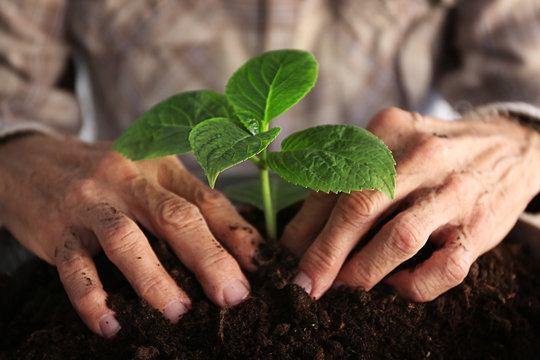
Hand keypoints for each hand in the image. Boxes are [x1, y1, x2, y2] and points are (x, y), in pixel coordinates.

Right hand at [0, 134, 262, 336]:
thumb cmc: (107, 174)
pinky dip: (93, 300)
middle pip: (175, 217)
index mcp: (159, 166)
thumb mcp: (150, 174)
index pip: (207, 199)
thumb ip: (188, 200)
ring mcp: (90, 204)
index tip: (260, 266)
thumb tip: (240, 241)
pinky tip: (112, 326)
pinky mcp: (57, 231)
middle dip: (209, 259)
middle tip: (232, 296)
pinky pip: (74, 268)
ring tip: (179, 313)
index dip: (237, 234)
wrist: (32, 161)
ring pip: (127, 241)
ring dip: (156, 280)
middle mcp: (127, 180)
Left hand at [281, 107, 539, 300]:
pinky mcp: (480, 227)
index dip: (306, 224)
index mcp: (388, 131)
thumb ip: (348, 183)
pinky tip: (396, 284)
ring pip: (399, 239)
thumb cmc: (432, 154)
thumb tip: (301, 237)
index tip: (291, 252)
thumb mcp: (390, 148)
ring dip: (362, 271)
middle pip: (360, 207)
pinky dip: (412, 286)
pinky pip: (443, 269)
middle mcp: (421, 157)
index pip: (334, 182)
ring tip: (344, 285)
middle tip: (304, 283)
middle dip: (324, 253)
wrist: (509, 146)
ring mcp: (453, 191)